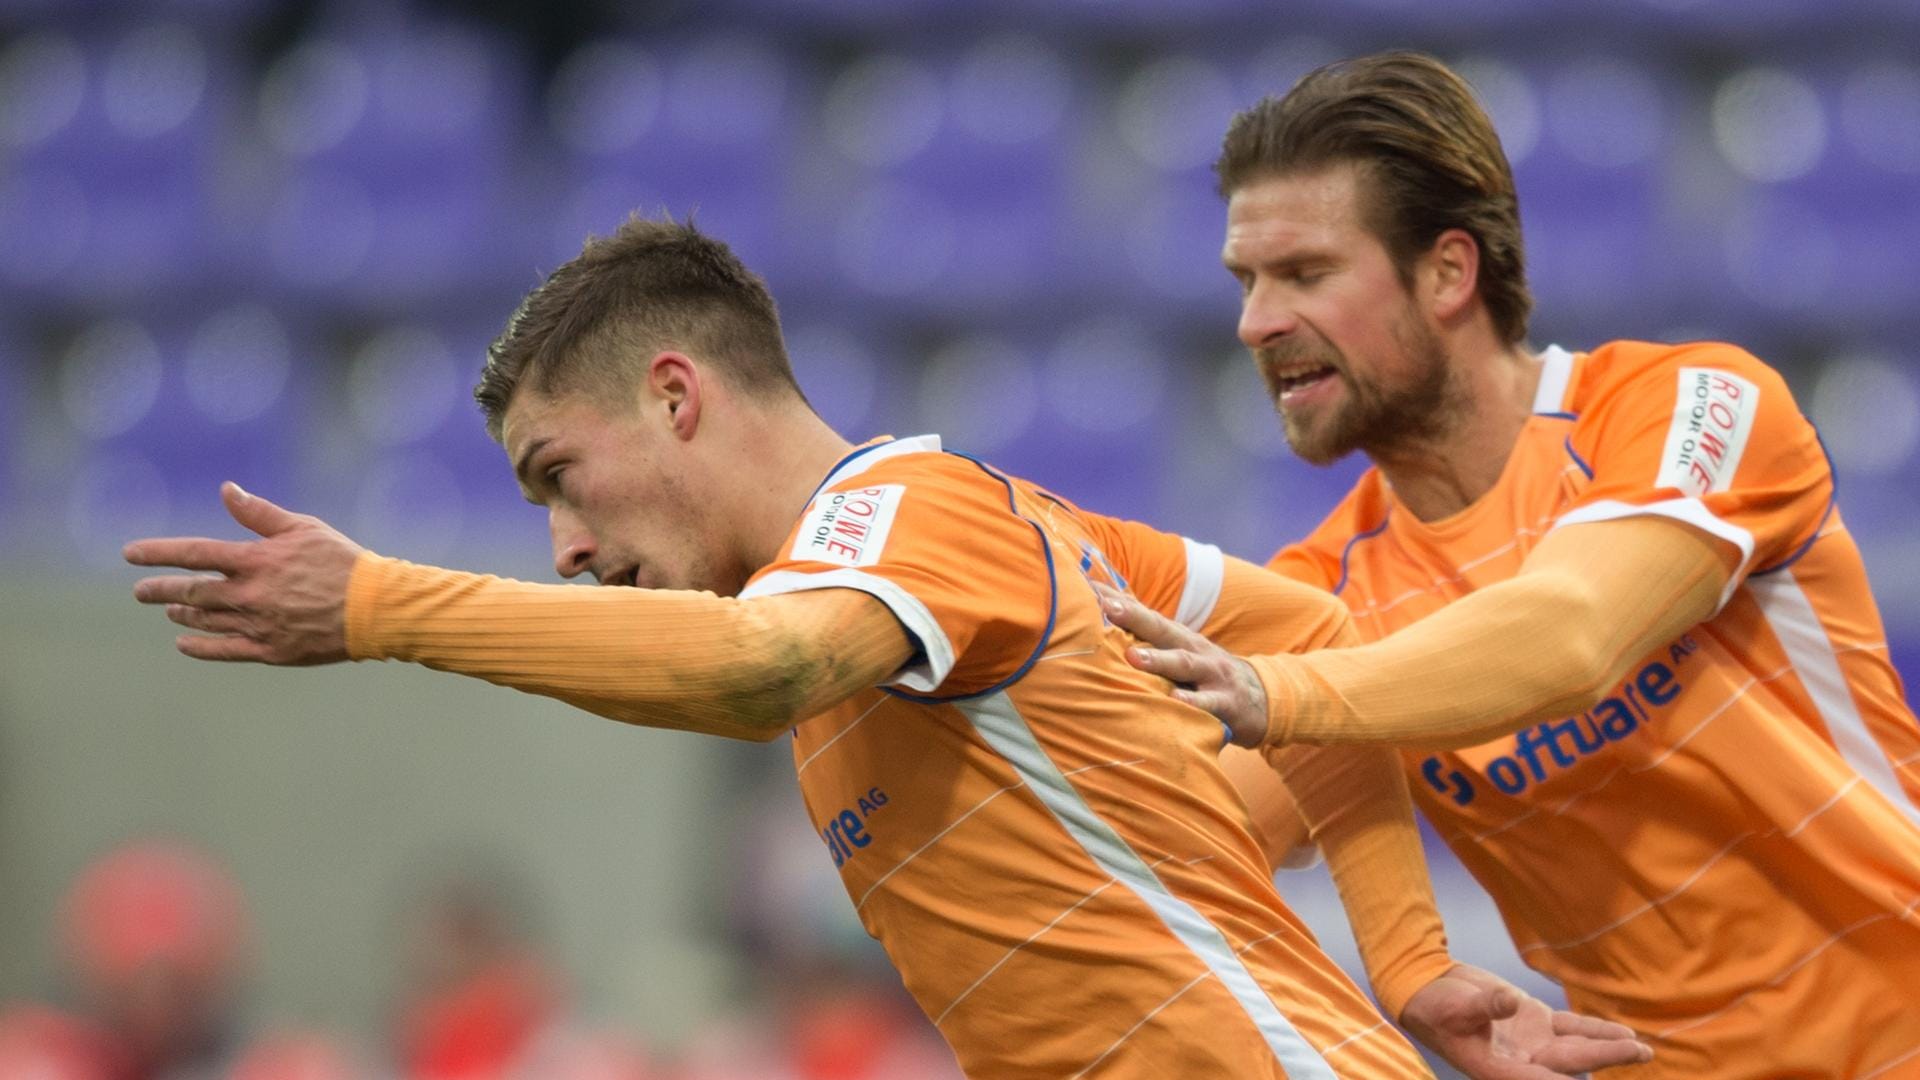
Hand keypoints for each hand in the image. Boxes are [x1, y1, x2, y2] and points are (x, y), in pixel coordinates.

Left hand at [124, 482, 364, 664]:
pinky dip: (200, 647)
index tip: (130, 554)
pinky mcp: (270, 650)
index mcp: (256, 560)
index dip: (158, 552)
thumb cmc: (343, 562)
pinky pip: (225, 650)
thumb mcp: (303, 528)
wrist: (375, 609)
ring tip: (169, 608)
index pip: (194, 553)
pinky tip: (183, 644)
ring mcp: (257, 625)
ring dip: (183, 613)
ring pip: (206, 620)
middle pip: (192, 591)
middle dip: (160, 589)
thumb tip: (226, 490)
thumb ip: (260, 513)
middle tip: (140, 591)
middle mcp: (249, 594)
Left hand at [1091, 582, 1269, 746]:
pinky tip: (1176, 702)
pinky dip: (1192, 703)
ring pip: (1184, 664)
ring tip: (1134, 657)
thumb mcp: (1179, 655)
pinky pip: (1208, 703)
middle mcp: (1193, 648)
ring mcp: (1212, 673)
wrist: (1260, 699)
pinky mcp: (1228, 702)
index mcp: (1177, 637)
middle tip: (1107, 607)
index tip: (1086, 586)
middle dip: (1133, 616)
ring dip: (1159, 659)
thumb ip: (1147, 645)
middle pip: (1161, 628)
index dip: (1116, 600)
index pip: (1143, 614)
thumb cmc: (1203, 675)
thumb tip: (1101, 629)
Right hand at [1400, 964, 1652, 1079]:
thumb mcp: (1455, 1008)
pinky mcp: (1536, 1023)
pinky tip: (1623, 1034)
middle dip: (1605, 1059)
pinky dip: (1596, 1031)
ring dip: (1609, 1049)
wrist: (1428, 989)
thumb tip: (1509, 1003)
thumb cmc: (1434, 1005)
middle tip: (1639, 1053)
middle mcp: (1522, 1062)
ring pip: (1578, 1049)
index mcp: (1500, 1069)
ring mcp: (1532, 1043)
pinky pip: (1573, 1030)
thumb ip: (1485, 1007)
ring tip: (1644, 1050)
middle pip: (1570, 1064)